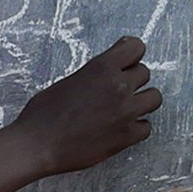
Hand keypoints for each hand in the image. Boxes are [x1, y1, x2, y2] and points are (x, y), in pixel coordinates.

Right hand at [7, 37, 162, 175]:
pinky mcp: (127, 136)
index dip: (131, 54)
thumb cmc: (44, 113)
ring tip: (126, 108)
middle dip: (133, 80)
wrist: (38, 144)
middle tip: (118, 90)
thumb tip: (106, 71)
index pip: (136, 47)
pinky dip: (136, 128)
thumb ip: (94, 74)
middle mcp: (118, 86)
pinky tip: (121, 129)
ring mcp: (126, 112)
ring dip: (142, 101)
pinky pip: (146, 127)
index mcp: (102, 67)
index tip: (126, 61)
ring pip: (154, 98)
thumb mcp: (69, 80)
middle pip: (145, 73)